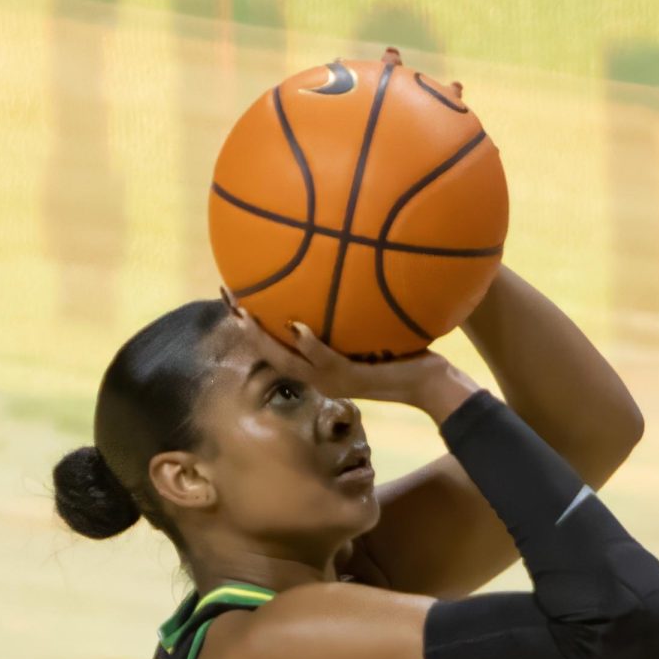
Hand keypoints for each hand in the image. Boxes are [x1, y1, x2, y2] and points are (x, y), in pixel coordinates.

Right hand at [220, 288, 452, 406]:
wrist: (431, 385)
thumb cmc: (407, 356)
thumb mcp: (375, 332)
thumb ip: (355, 313)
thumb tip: (347, 273)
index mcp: (321, 367)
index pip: (279, 347)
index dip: (254, 326)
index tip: (236, 298)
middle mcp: (320, 376)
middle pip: (271, 354)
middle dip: (246, 327)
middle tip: (227, 298)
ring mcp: (335, 379)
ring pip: (288, 361)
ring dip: (264, 338)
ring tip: (244, 315)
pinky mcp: (353, 376)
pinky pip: (325, 359)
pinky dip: (310, 344)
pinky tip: (296, 325)